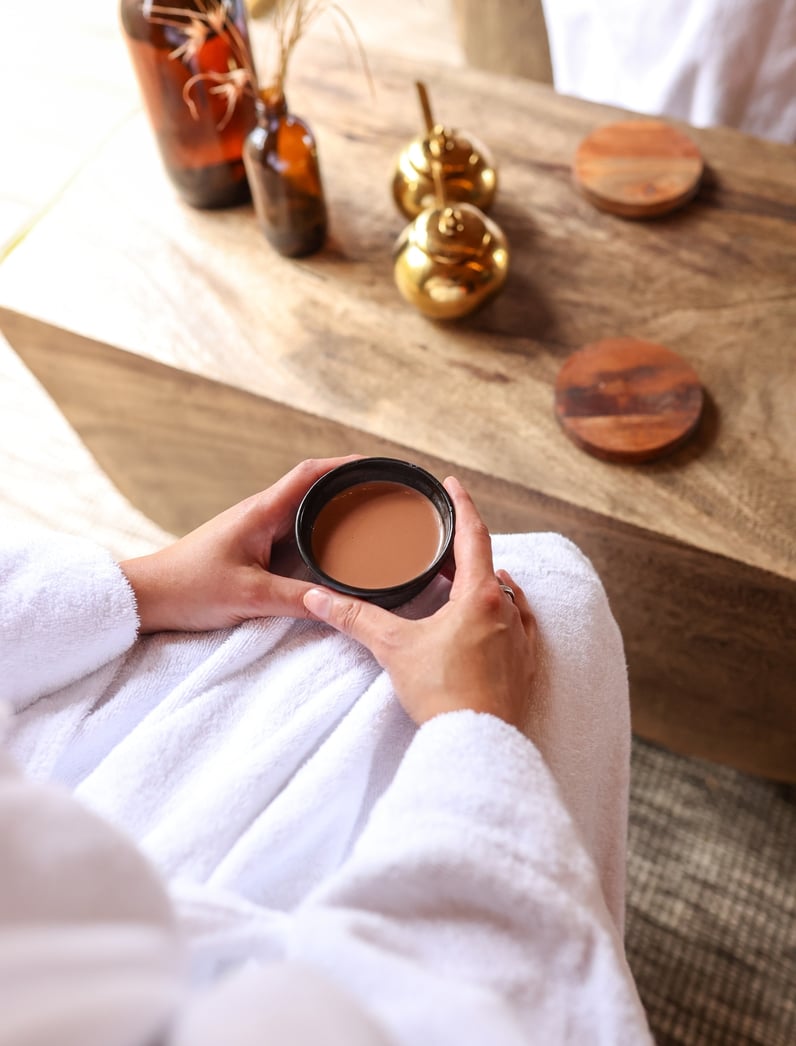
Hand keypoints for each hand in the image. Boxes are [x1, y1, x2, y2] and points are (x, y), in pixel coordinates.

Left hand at [120, 456, 359, 632]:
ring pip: (304, 512)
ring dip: (335, 511)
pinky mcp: (251, 549)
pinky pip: (294, 535)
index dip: (347, 465)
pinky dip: (319, 535)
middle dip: (350, 487)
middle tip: (387, 496)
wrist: (148, 597)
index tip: (379, 465)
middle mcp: (261, 514)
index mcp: (262, 512)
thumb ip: (298, 599)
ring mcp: (256, 531)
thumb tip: (344, 604)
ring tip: (372, 519)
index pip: (311, 474)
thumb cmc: (189, 588)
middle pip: (314, 488)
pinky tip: (335, 551)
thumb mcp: (249, 596)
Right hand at [303, 477, 536, 730]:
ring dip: (483, 581)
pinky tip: (493, 617)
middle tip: (439, 542)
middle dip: (463, 550)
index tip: (453, 484)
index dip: (462, 505)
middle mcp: (509, 610)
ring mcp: (523, 638)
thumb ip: (355, 618)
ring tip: (459, 579)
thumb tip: (317, 597)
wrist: (479, 743)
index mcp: (480, 595)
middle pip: (488, 565)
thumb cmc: (443, 693)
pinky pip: (521, 623)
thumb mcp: (394, 648)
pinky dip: (503, 611)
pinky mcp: (527, 665)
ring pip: (505, 594)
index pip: (473, 536)